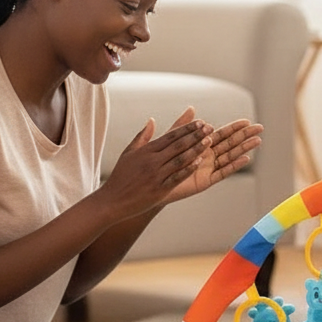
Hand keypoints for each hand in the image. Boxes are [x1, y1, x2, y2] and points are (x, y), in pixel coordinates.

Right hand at [98, 111, 215, 219]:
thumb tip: (152, 120)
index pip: (170, 136)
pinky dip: (188, 169)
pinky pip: (176, 177)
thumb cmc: (121, 176)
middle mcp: (152, 161)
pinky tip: (199, 162)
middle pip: (178, 145)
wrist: (112, 200)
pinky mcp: (159, 189)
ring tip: (209, 141)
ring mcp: (156, 175)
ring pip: (180, 159)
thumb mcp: (128, 153)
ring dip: (196, 149)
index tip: (200, 122)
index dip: (187, 128)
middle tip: (210, 127)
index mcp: (146, 151)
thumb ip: (142, 136)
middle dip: (195, 135)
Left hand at [162, 109, 262, 202]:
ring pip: (230, 156)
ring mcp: (208, 168)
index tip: (247, 121)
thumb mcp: (171, 140)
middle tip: (260, 128)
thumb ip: (182, 126)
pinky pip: (222, 172)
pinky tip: (245, 159)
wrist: (152, 183)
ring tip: (258, 141)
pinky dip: (234, 166)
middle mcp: (208, 156)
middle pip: (230, 143)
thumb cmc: (160, 163)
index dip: (235, 128)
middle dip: (245, 135)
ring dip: (244, 148)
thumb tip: (191, 108)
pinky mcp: (206, 181)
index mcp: (201, 145)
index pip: (222, 134)